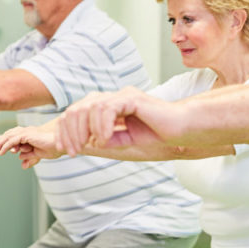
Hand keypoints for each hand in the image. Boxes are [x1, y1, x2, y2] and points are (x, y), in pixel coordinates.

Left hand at [0, 124, 62, 168]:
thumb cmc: (52, 148)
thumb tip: (21, 161)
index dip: (4, 141)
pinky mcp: (27, 135)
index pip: (12, 136)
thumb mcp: (37, 155)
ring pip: (9, 137)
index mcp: (28, 135)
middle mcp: (26, 132)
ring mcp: (26, 132)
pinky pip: (13, 140)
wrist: (60, 145)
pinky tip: (2, 152)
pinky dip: (6, 146)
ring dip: (0, 144)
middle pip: (8, 135)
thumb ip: (29, 157)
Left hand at [56, 88, 179, 155]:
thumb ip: (103, 142)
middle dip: (71, 131)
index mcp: (108, 108)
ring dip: (86, 129)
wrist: (181, 132)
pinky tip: (106, 137)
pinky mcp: (132, 98)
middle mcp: (112, 99)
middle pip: (77, 108)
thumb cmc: (157, 137)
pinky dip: (102, 124)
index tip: (68, 151)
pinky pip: (107, 107)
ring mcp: (121, 96)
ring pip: (90, 106)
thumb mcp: (122, 143)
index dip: (67, 131)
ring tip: (94, 145)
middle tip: (73, 151)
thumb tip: (82, 145)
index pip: (77, 113)